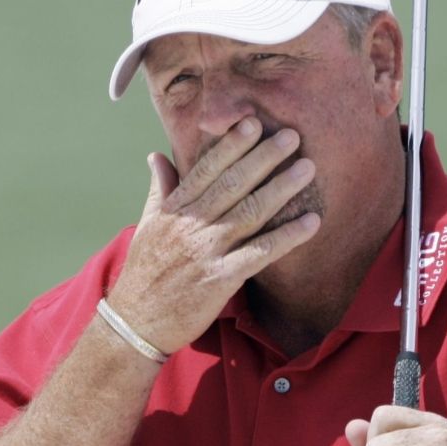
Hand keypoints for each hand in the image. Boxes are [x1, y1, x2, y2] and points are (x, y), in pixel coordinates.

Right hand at [107, 117, 320, 352]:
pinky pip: (261, 253)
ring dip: (281, 188)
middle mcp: (190, 225)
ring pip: (249, 212)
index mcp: (174, 209)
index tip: (253, 122)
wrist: (135, 322)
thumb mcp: (147, 225)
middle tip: (292, 135)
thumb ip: (160, 189)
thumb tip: (156, 156)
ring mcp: (205, 252)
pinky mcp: (220, 280)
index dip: (231, 145)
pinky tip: (312, 222)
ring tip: (307, 168)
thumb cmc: (144, 273)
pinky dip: (288, 237)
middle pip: (233, 184)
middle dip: (264, 157)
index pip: (206, 169)